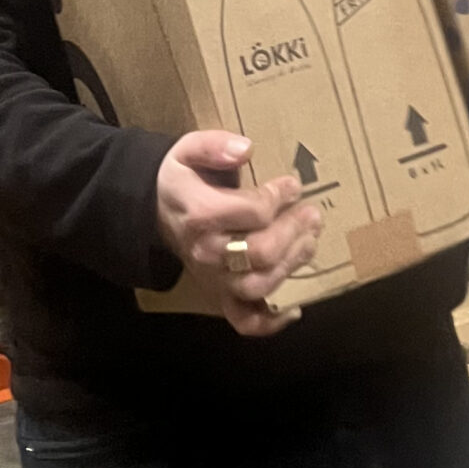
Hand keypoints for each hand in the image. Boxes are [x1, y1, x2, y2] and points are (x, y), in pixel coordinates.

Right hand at [155, 129, 324, 337]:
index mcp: (199, 214)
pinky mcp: (219, 296)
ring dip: (292, 266)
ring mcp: (213, 279)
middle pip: (259, 252)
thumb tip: (246, 149)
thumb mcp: (189, 149)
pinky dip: (270, 322)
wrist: (156, 209)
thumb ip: (214, 146)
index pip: (250, 212)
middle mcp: (206, 252)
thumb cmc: (183, 178)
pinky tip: (295, 308)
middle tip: (312, 214)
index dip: (278, 197)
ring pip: (258, 285)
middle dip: (293, 232)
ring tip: (311, 242)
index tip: (293, 185)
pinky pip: (244, 320)